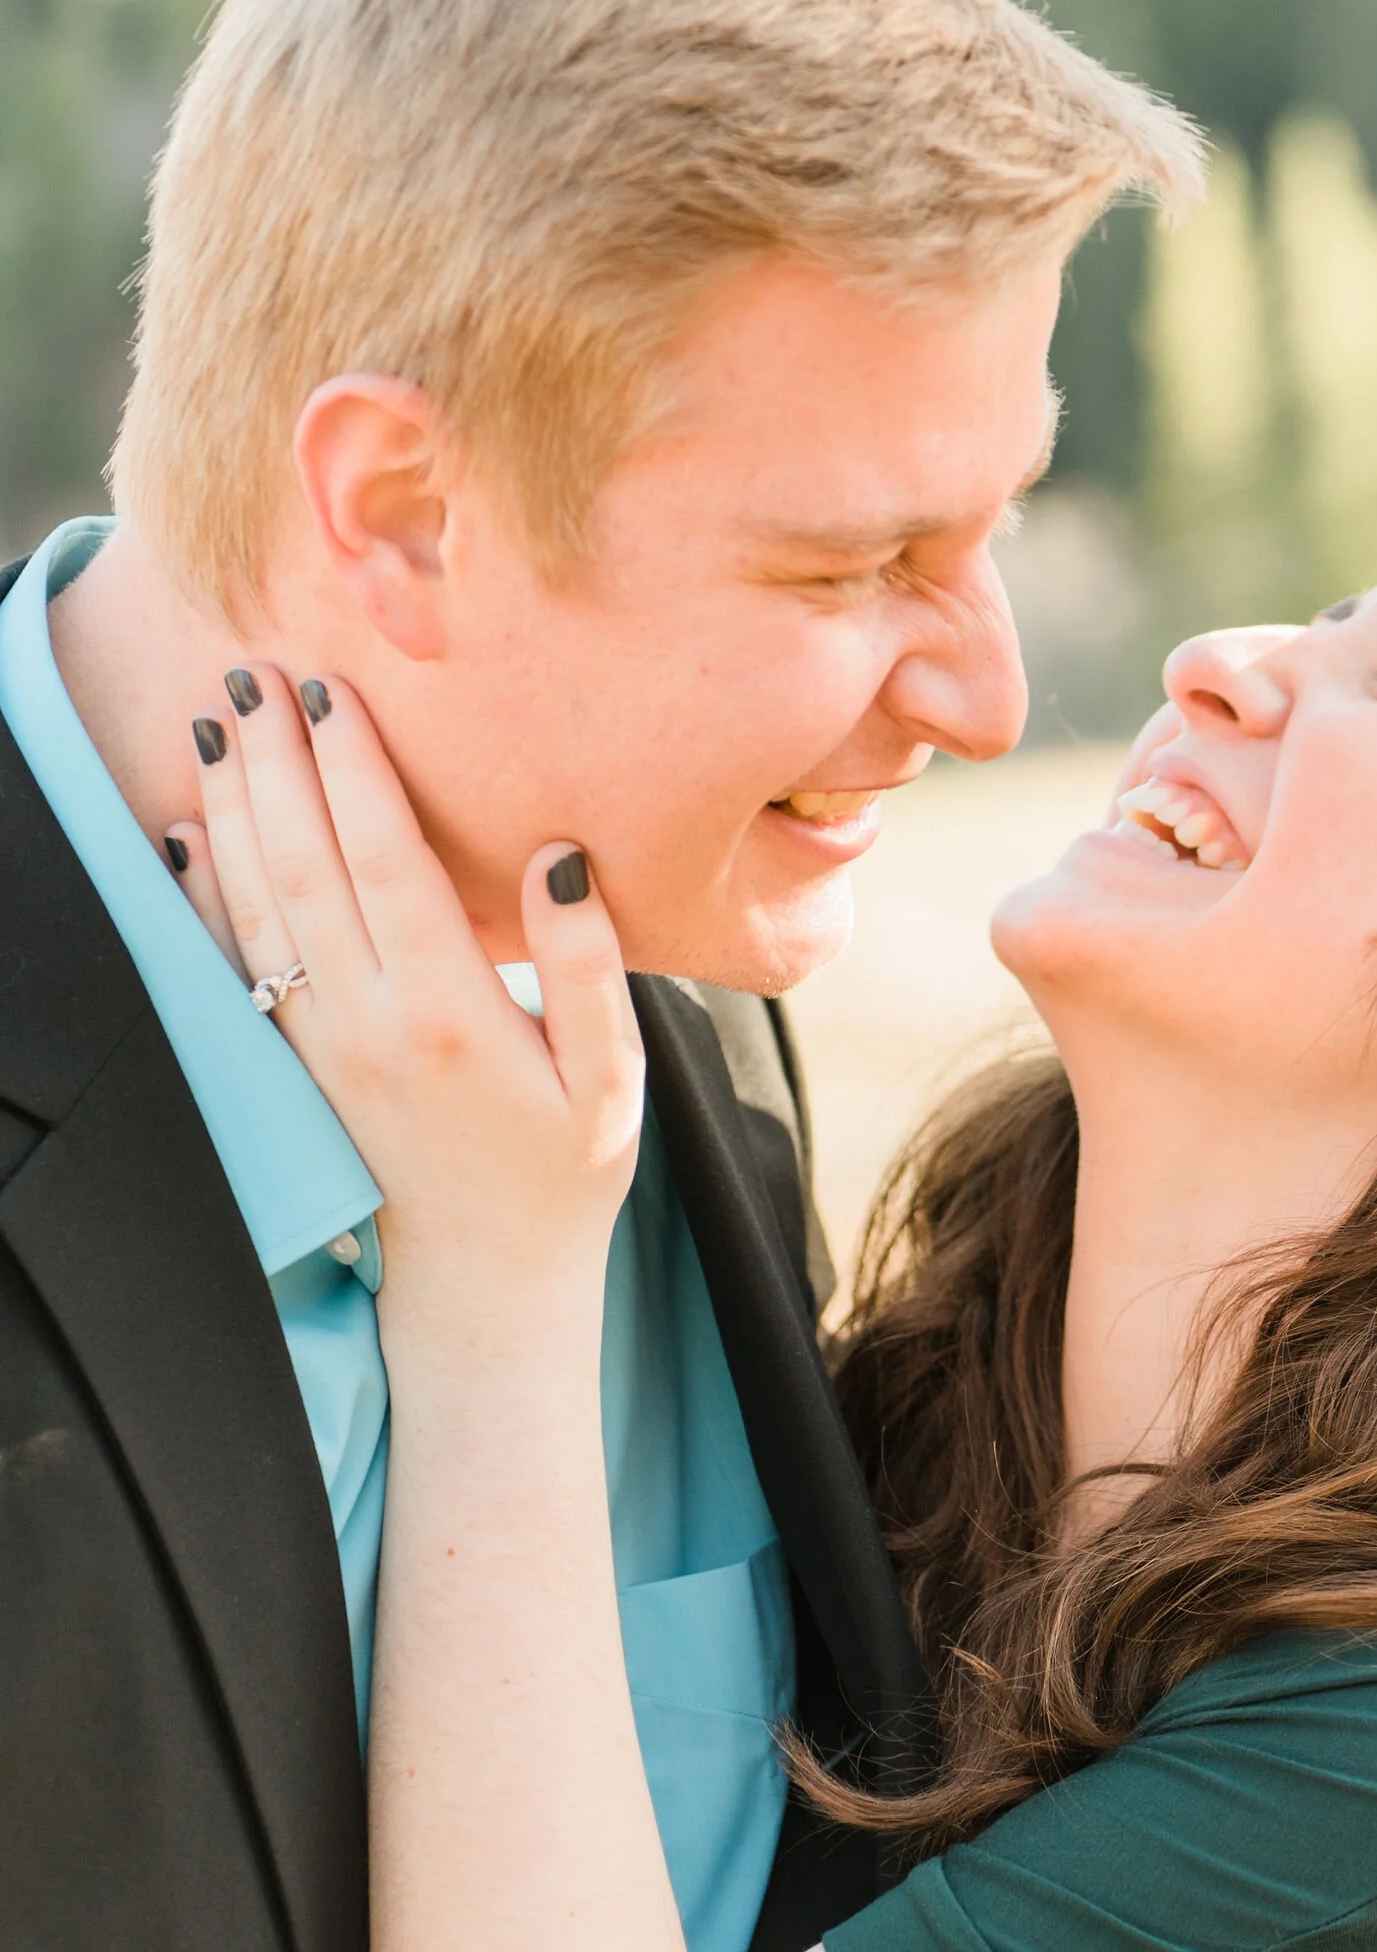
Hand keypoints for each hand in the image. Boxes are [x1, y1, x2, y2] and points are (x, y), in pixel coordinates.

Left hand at [172, 665, 643, 1311]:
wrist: (484, 1280)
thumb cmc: (565, 1172)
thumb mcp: (613, 1078)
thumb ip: (589, 967)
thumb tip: (561, 858)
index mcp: (448, 1013)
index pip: (384, 862)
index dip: (354, 771)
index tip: (332, 690)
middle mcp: (367, 1021)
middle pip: (303, 866)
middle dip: (275, 762)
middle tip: (253, 671)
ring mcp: (320, 1043)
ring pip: (258, 904)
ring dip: (232, 806)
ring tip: (214, 720)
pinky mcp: (298, 1061)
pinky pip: (236, 960)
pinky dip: (205, 890)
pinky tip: (187, 831)